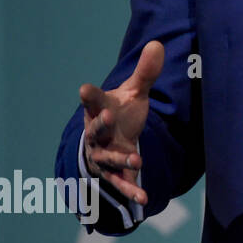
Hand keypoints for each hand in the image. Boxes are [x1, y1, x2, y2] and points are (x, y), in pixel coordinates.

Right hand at [78, 39, 163, 205]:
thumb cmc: (120, 112)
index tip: (85, 88)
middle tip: (107, 117)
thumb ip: (145, 73)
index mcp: (98, 111)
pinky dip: (131, 190)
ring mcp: (103, 155)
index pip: (93, 100)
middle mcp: (96, 134)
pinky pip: (121, 181)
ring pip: (107, 158)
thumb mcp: (134, 93)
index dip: (90, 95)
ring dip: (120, 158)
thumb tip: (158, 44)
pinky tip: (143, 199)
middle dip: (99, 125)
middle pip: (95, 130)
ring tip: (137, 158)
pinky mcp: (114, 172)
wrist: (113, 137)